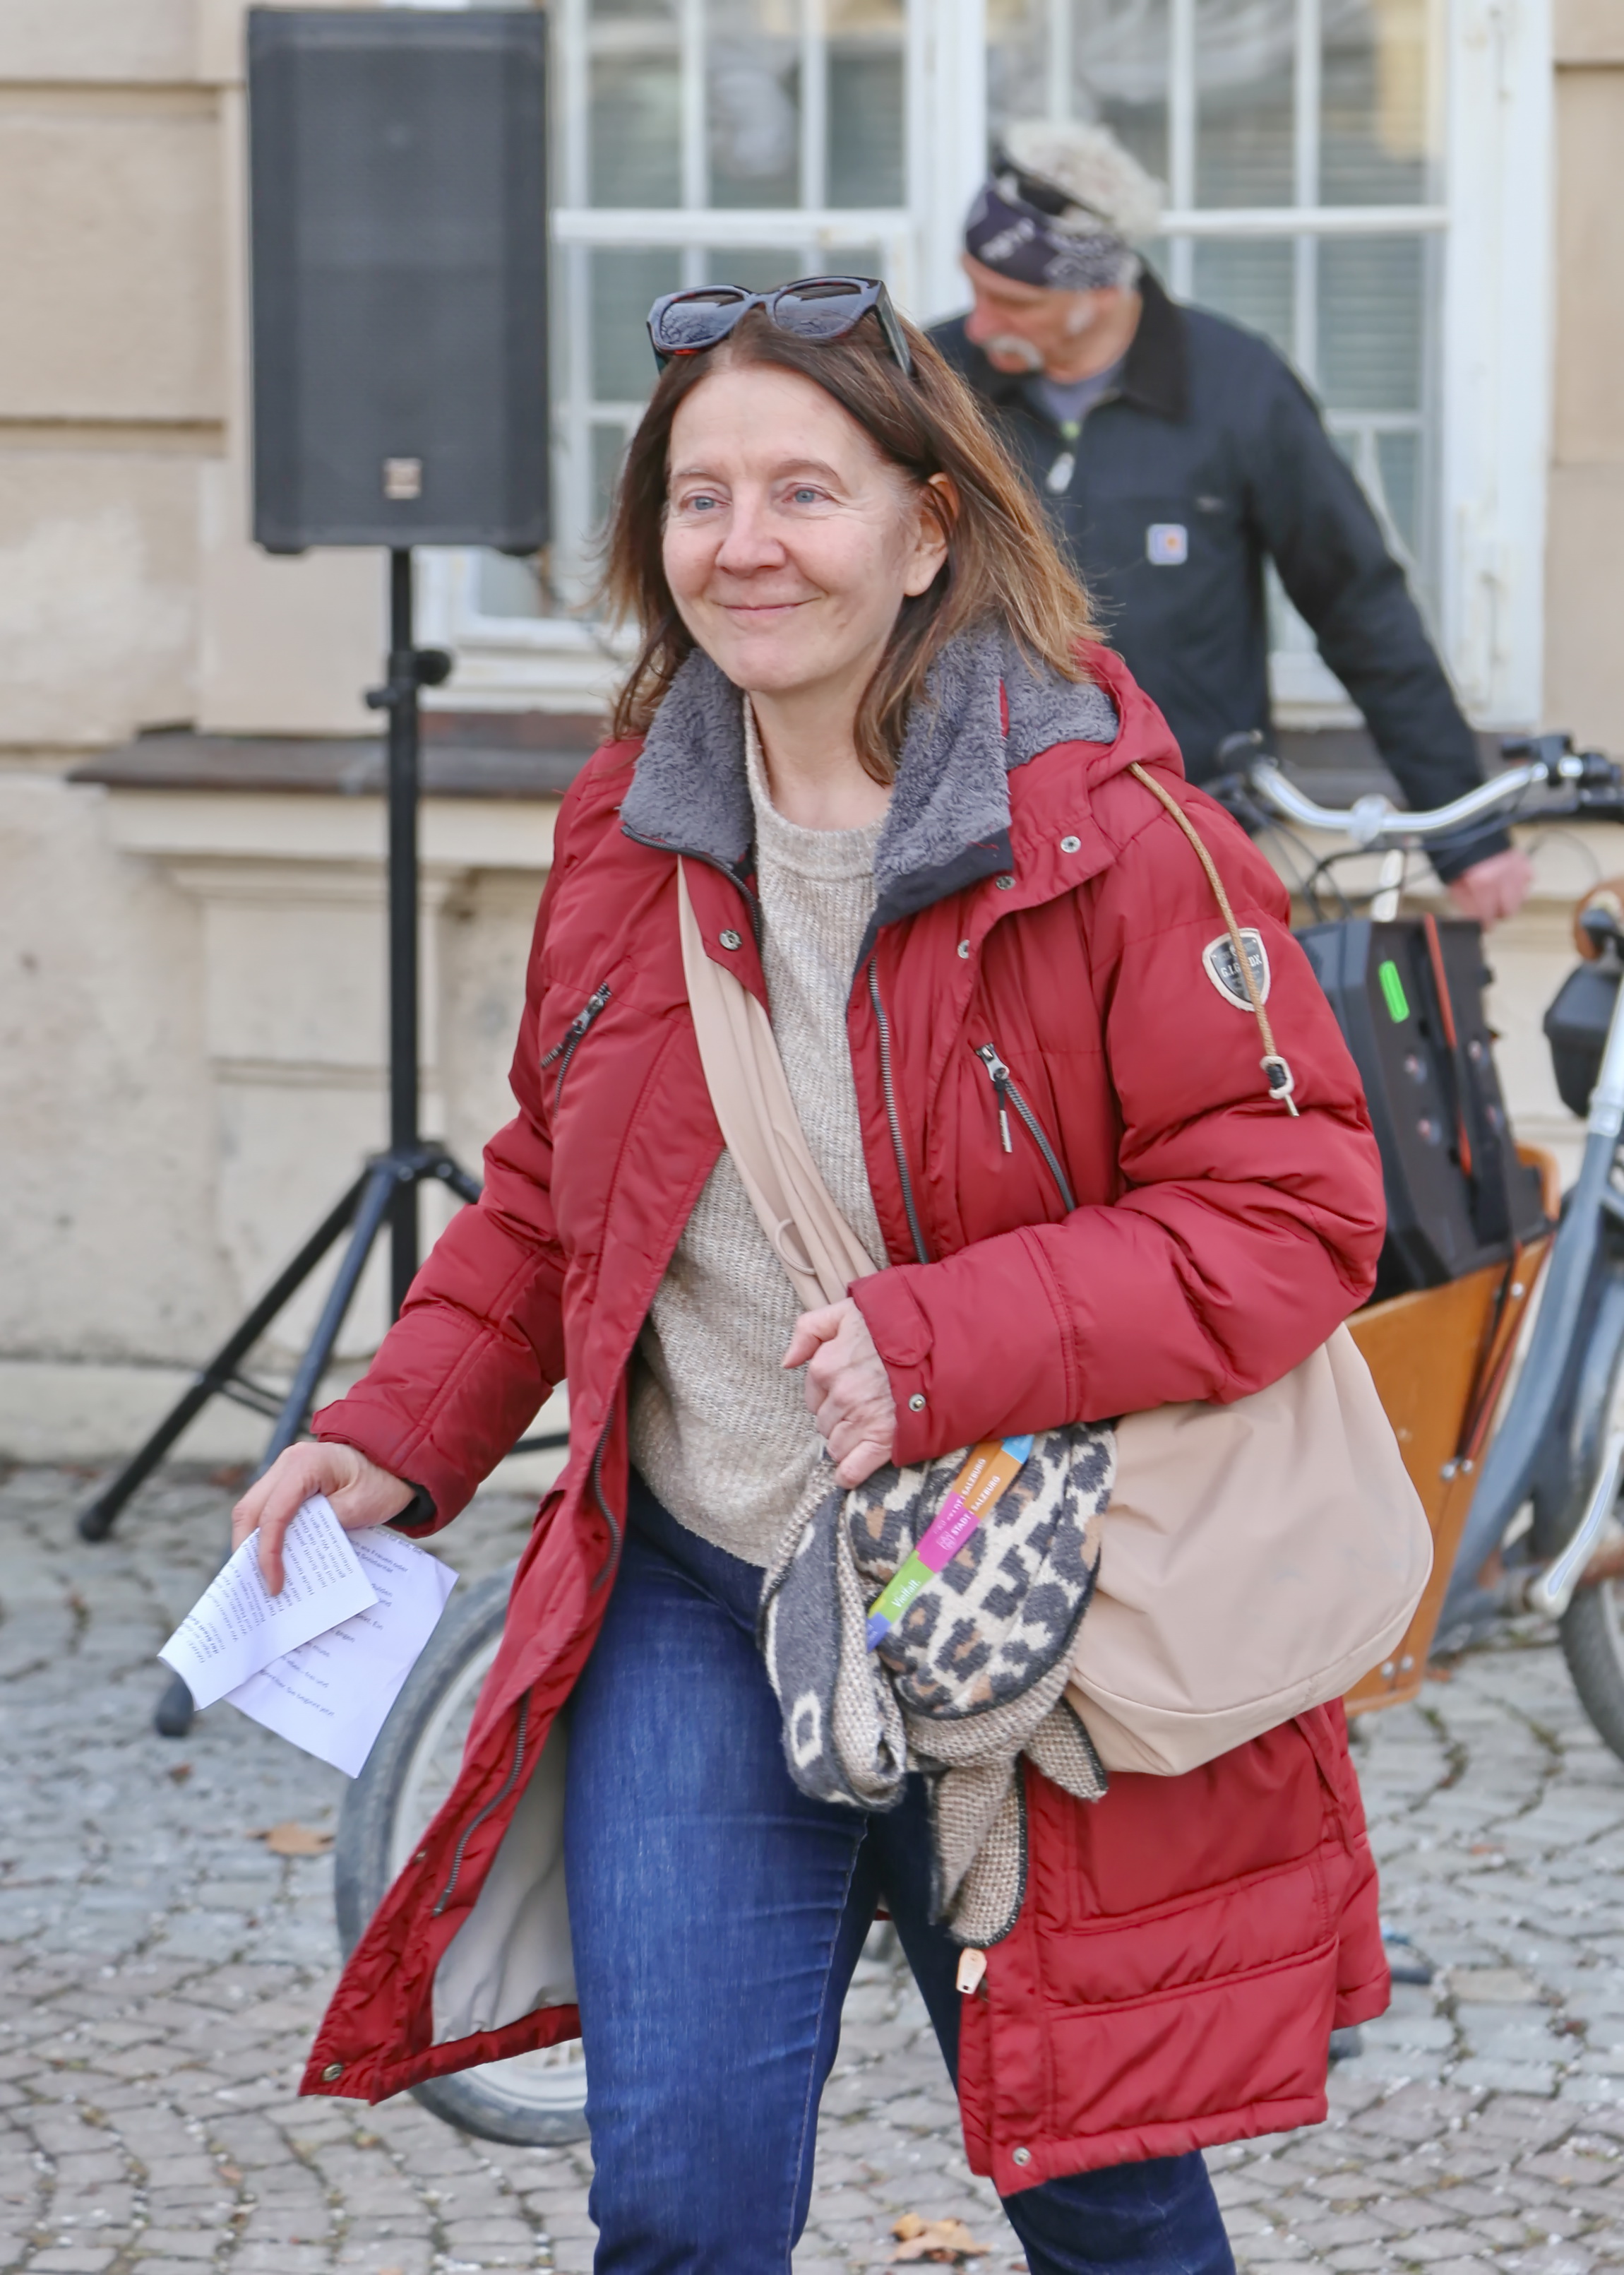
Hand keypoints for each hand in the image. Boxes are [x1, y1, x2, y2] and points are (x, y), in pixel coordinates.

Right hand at [232, 1442, 416, 1594]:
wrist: (394, 1464)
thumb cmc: (381, 1482)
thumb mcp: (358, 1508)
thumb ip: (323, 1528)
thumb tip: (291, 1556)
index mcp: (304, 1464)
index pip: (274, 1513)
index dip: (268, 1552)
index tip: (273, 1584)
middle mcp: (287, 1463)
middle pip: (250, 1509)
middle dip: (247, 1549)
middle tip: (252, 1584)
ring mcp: (285, 1470)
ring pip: (253, 1509)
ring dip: (252, 1543)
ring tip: (257, 1576)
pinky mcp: (288, 1482)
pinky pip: (268, 1508)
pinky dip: (265, 1533)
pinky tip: (269, 1558)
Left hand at [783, 1298, 897, 1487]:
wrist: (943, 1341)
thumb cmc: (897, 1324)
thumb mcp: (847, 1311)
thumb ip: (809, 1329)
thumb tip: (787, 1362)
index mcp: (825, 1366)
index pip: (813, 1397)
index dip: (829, 1396)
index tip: (848, 1389)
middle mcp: (840, 1396)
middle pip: (825, 1423)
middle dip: (839, 1418)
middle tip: (864, 1407)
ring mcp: (861, 1420)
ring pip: (836, 1446)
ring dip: (847, 1442)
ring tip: (868, 1429)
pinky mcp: (883, 1441)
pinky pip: (852, 1470)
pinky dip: (849, 1474)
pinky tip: (848, 1474)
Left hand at [1446, 848, 1533, 925]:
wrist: (1466, 827)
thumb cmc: (1456, 854)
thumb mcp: (1452, 881)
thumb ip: (1465, 902)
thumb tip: (1474, 918)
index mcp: (1481, 884)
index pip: (1487, 917)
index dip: (1484, 924)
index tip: (1483, 925)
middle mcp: (1502, 878)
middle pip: (1508, 912)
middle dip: (1498, 913)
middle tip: (1489, 909)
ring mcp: (1516, 869)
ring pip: (1520, 899)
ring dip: (1509, 900)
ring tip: (1498, 894)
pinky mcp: (1523, 861)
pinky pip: (1527, 881)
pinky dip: (1518, 884)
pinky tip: (1507, 880)